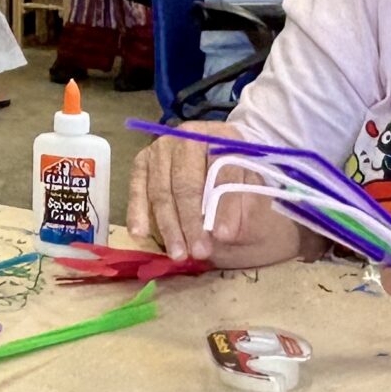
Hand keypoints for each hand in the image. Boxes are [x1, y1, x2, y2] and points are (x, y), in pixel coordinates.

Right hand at [128, 121, 250, 259]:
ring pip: (161, 191)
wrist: (216, 158)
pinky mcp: (142, 161)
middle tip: (200, 252)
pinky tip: (139, 234)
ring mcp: (161, 148)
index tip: (225, 236)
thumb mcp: (253, 188)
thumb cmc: (238, 177)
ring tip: (178, 254)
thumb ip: (245, 207)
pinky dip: (137, 212)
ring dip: (168, 226)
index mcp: (224, 137)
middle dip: (192, 222)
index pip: (223, 172)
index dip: (225, 205)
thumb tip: (223, 234)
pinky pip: (137, 189)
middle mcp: (188, 137)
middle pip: (187, 183)